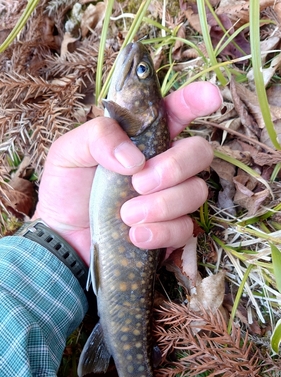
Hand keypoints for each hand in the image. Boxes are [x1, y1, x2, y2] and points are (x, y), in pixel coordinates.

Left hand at [33, 82, 221, 265]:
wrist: (63, 237)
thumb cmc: (67, 190)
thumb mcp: (69, 153)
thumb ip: (97, 137)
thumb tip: (133, 158)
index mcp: (142, 138)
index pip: (177, 111)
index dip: (197, 99)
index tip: (212, 97)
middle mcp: (163, 164)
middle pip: (200, 153)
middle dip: (175, 167)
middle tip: (139, 183)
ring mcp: (171, 198)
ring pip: (196, 193)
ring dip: (162, 205)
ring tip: (126, 215)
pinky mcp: (171, 230)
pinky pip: (185, 229)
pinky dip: (161, 233)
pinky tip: (134, 235)